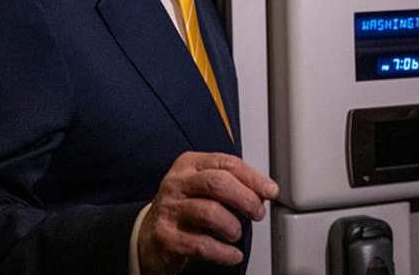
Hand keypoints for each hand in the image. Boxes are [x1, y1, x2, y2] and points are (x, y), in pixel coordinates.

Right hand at [138, 152, 279, 274]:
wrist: (148, 237)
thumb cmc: (184, 210)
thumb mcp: (204, 188)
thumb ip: (232, 184)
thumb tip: (264, 192)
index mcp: (189, 165)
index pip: (227, 163)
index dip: (253, 178)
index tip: (270, 191)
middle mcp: (176, 183)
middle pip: (217, 183)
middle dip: (245, 199)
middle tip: (257, 213)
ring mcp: (168, 209)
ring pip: (209, 212)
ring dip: (232, 226)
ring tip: (237, 234)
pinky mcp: (165, 236)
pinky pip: (200, 244)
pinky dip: (223, 252)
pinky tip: (232, 254)